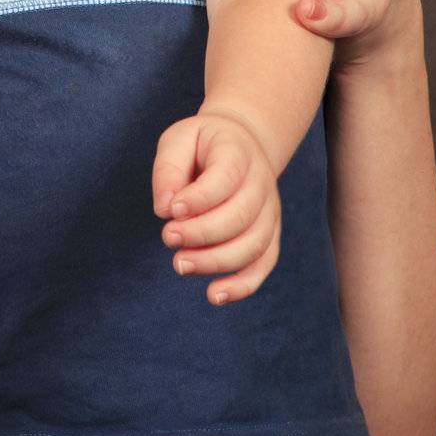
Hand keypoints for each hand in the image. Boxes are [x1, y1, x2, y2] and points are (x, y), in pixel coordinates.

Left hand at [152, 110, 280, 303]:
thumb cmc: (202, 144)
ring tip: (180, 264)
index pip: (225, 178)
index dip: (199, 199)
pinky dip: (242, 286)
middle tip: (168, 237)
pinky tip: (213, 296)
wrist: (240, 145)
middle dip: (201, 233)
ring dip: (216, 262)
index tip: (171, 211)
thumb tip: (165, 209)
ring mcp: (269, 212)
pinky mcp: (269, 236)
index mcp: (238, 152)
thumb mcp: (179, 139)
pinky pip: (262, 265)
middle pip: (240, 216)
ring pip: (253, 245)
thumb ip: (169, 169)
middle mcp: (261, 184)